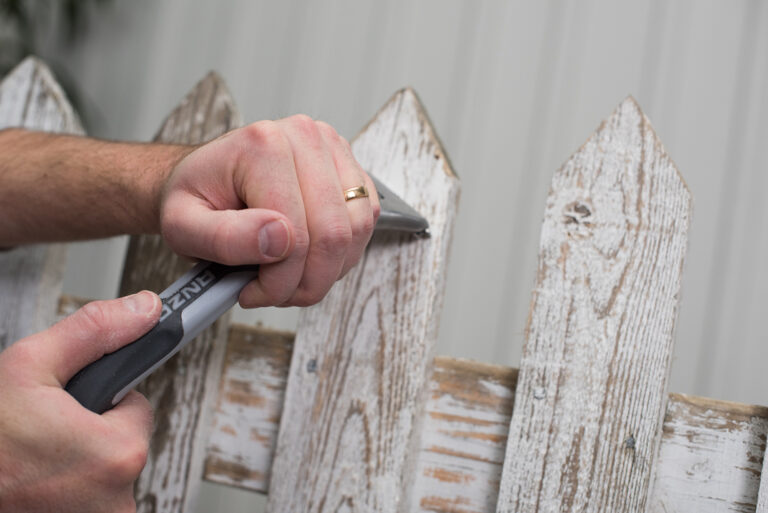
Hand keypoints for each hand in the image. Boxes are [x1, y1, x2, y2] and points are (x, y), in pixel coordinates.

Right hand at [0, 292, 160, 512]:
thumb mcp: (29, 365)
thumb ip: (93, 332)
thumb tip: (145, 309)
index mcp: (118, 454)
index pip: (137, 408)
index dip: (100, 400)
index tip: (75, 405)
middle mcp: (118, 500)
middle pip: (121, 443)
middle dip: (87, 433)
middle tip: (43, 435)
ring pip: (102, 474)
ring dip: (75, 464)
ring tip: (34, 461)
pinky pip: (87, 500)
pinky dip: (65, 490)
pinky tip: (36, 483)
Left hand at [160, 115, 379, 307]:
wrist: (204, 180)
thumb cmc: (192, 200)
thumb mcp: (181, 225)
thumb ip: (223, 237)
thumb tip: (279, 240)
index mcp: (264, 145)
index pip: (296, 232)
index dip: (279, 279)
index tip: (252, 291)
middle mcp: (305, 138)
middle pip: (334, 234)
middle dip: (306, 282)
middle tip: (275, 292)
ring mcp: (332, 150)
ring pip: (355, 232)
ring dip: (326, 271)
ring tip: (288, 275)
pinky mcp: (349, 169)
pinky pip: (365, 223)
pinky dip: (341, 254)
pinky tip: (308, 257)